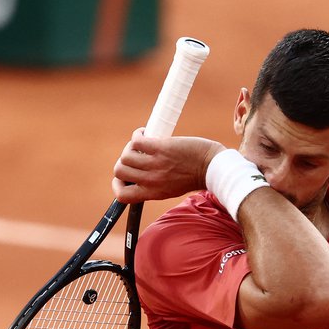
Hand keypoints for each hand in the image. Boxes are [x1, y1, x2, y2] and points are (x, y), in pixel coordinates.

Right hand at [111, 131, 225, 202]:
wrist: (212, 168)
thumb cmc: (193, 176)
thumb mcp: (169, 189)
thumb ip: (153, 185)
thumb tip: (138, 175)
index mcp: (152, 193)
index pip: (122, 196)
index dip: (117, 185)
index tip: (123, 177)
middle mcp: (151, 181)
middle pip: (119, 171)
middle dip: (124, 161)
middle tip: (136, 155)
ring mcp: (155, 164)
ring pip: (126, 155)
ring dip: (130, 146)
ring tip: (142, 142)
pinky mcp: (160, 149)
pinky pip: (137, 141)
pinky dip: (138, 134)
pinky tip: (147, 132)